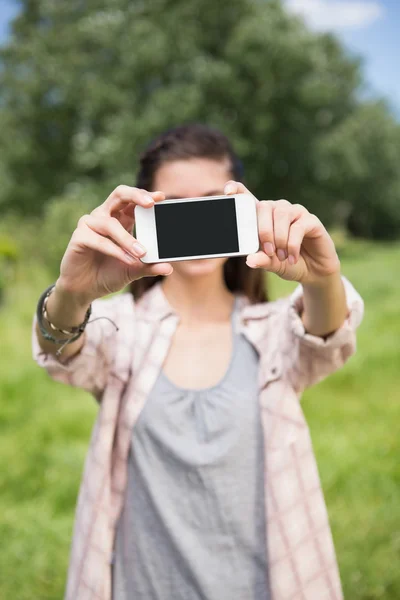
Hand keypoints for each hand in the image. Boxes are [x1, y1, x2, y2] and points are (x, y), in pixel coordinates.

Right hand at [57, 185, 172, 303]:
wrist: (85, 289)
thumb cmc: (109, 274)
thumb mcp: (134, 270)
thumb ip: (150, 267)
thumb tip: (169, 268)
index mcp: (120, 218)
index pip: (133, 200)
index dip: (146, 195)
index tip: (161, 197)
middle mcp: (104, 216)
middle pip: (119, 194)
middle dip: (135, 196)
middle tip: (150, 204)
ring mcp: (89, 225)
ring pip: (110, 224)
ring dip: (128, 239)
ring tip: (142, 253)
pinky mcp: (79, 238)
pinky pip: (99, 241)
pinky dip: (115, 251)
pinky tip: (127, 260)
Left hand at [224, 181, 339, 284]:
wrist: (314, 272)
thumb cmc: (288, 263)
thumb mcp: (272, 264)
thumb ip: (262, 260)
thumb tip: (250, 260)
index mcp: (264, 218)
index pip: (249, 198)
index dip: (238, 191)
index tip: (228, 191)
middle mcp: (279, 210)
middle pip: (264, 206)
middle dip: (263, 230)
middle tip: (268, 250)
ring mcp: (295, 212)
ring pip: (281, 214)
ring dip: (279, 238)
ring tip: (281, 256)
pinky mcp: (311, 220)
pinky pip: (298, 227)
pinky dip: (293, 245)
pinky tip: (292, 258)